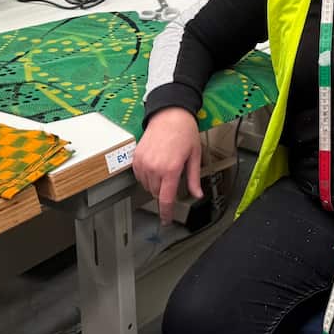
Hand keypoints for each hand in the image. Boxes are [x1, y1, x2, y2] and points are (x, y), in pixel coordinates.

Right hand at [132, 107, 202, 224]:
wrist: (170, 114)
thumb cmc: (185, 132)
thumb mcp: (194, 156)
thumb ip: (193, 178)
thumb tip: (197, 194)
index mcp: (170, 169)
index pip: (165, 199)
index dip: (166, 213)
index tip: (166, 220)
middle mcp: (154, 168)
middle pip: (156, 193)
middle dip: (164, 192)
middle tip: (173, 179)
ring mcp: (143, 162)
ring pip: (147, 186)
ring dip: (155, 184)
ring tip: (165, 168)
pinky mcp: (136, 158)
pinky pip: (139, 176)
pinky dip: (146, 176)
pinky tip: (155, 166)